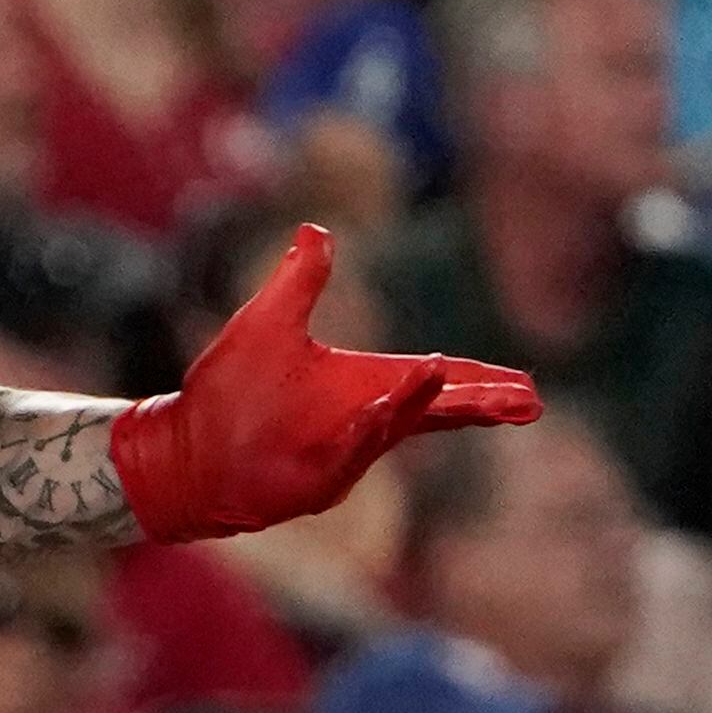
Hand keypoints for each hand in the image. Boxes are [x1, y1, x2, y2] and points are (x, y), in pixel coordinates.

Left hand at [114, 227, 536, 544]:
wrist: (183, 448)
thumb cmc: (227, 392)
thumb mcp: (268, 322)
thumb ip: (299, 280)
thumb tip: (316, 229)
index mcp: (364, 385)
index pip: (435, 382)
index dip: (479, 383)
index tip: (526, 384)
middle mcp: (362, 422)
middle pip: (434, 412)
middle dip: (479, 405)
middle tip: (528, 402)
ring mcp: (340, 456)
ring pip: (392, 429)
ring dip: (421, 405)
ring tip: (451, 377)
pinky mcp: (311, 482)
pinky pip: (345, 456)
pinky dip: (365, 434)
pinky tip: (382, 414)